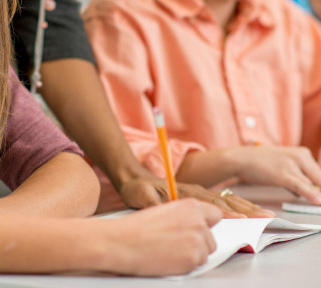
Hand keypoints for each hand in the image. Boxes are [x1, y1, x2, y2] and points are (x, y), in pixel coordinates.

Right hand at [92, 199, 220, 275]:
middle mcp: (198, 221)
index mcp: (190, 205)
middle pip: (211, 237)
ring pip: (205, 252)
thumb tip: (200, 225)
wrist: (123, 241)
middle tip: (176, 242)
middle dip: (199, 242)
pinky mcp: (193, 259)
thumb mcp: (165, 210)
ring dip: (192, 253)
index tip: (201, 229)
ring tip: (169, 249)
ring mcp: (198, 241)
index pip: (215, 214)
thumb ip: (185, 216)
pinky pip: (198, 264)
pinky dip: (185, 264)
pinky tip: (168, 257)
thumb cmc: (139, 227)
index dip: (206, 224)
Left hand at [117, 170, 272, 217]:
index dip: (227, 211)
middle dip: (246, 209)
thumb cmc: (136, 189)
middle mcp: (193, 190)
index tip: (244, 218)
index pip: (210, 202)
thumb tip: (161, 208)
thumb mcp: (140, 195)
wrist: (132, 179)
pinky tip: (246, 212)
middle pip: (224, 200)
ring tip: (264, 214)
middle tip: (266, 217)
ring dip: (245, 207)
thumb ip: (151, 202)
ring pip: (225, 200)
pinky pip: (219, 202)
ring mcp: (195, 192)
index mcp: (183, 190)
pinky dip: (236, 206)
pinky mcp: (194, 196)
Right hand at [224, 145, 320, 203]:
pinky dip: (310, 194)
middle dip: (315, 190)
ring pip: (309, 187)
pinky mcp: (283, 175)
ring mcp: (292, 165)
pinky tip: (317, 201)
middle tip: (297, 190)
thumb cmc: (263, 163)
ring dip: (300, 192)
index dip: (318, 186)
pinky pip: (301, 186)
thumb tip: (317, 194)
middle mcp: (301, 156)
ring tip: (279, 180)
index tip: (316, 191)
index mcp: (303, 152)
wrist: (241, 158)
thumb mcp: (286, 163)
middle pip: (319, 181)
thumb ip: (303, 175)